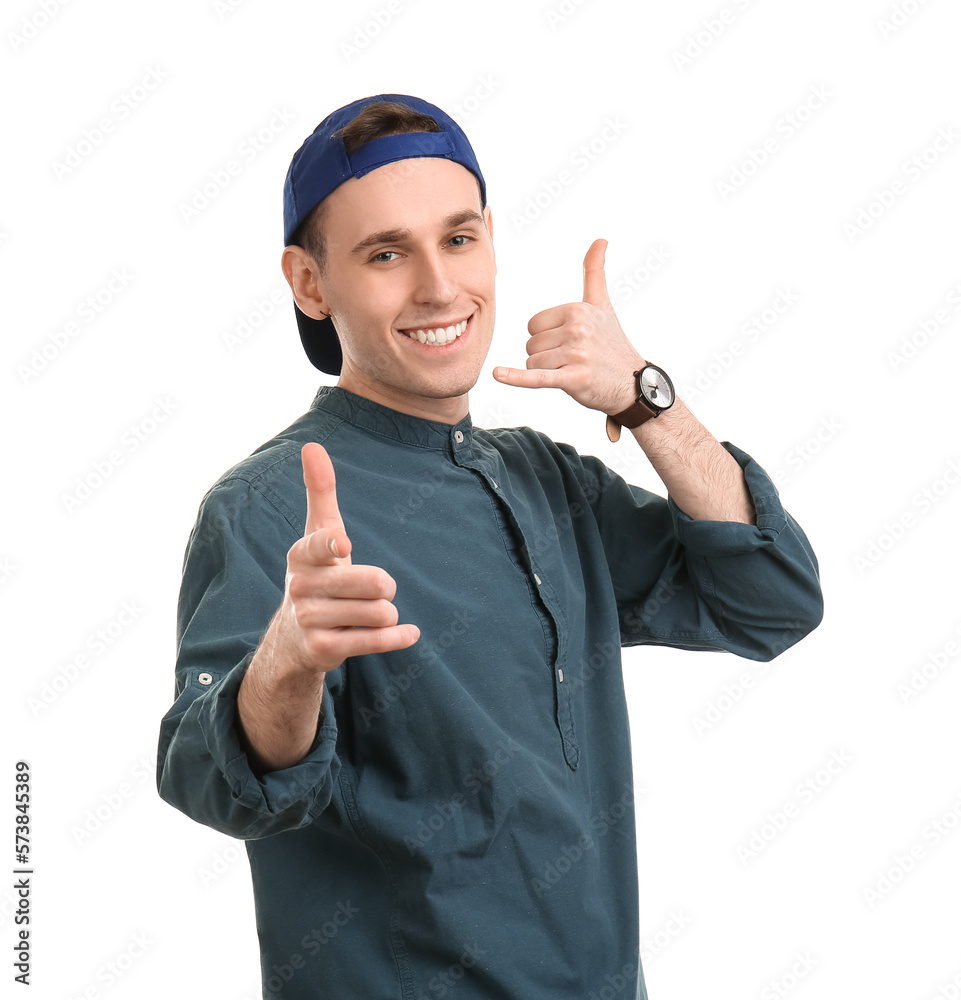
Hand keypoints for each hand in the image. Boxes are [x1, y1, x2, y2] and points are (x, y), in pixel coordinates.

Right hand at [275, 443, 419, 674]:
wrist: (294, 637)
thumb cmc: (317, 571)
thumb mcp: (317, 532)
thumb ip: (319, 491)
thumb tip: (311, 445)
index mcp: (300, 555)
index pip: (318, 545)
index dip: (332, 544)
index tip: (344, 543)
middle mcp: (301, 587)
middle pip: (371, 583)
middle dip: (386, 586)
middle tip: (376, 588)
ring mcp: (310, 620)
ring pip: (378, 612)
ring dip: (388, 612)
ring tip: (374, 611)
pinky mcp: (323, 650)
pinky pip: (374, 641)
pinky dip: (397, 637)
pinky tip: (409, 632)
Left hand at [492, 239, 645, 414]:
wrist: (632, 383)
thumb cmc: (613, 343)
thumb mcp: (603, 304)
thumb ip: (595, 272)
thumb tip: (600, 240)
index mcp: (576, 309)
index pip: (533, 325)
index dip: (546, 338)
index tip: (569, 343)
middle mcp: (576, 329)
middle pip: (531, 344)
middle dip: (546, 355)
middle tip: (572, 360)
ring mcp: (575, 354)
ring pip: (532, 363)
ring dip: (547, 371)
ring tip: (572, 371)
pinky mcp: (573, 378)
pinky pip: (537, 377)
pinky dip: (517, 378)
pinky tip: (498, 374)